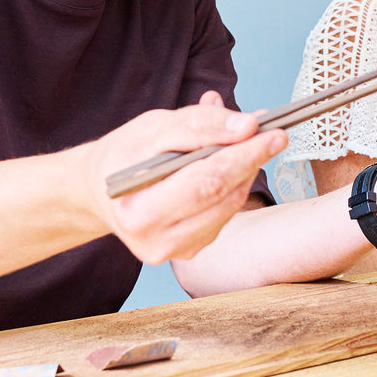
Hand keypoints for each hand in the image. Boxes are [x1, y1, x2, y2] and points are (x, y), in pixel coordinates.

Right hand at [84, 91, 287, 263]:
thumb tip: (246, 126)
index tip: (272, 131)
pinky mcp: (188, 252)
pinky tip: (231, 168)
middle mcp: (155, 240)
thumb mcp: (152, 127)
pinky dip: (233, 188)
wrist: (99, 189)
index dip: (243, 155)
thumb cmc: (125, 155)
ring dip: (246, 173)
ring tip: (251, 144)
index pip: (204, 180)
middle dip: (252, 161)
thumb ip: (199, 124)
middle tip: (277, 134)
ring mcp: (173, 251)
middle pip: (221, 197)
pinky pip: (223, 217)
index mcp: (138, 209)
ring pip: (228, 207)